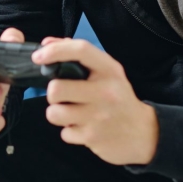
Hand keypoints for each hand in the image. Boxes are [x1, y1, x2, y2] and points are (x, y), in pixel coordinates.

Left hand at [34, 37, 158, 164]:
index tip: (38, 56)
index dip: (55, 50)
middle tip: (63, 97)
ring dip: (58, 114)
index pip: (81, 50)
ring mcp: (99, 116)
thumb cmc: (118, 98)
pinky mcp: (93, 138)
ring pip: (54, 113)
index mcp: (109, 70)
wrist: (144, 133)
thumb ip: (79, 56)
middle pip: (56, 89)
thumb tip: (48, 43)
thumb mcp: (107, 72)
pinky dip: (70, 131)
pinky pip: (64, 132)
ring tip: (71, 112)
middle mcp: (105, 91)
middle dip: (53, 94)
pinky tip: (83, 126)